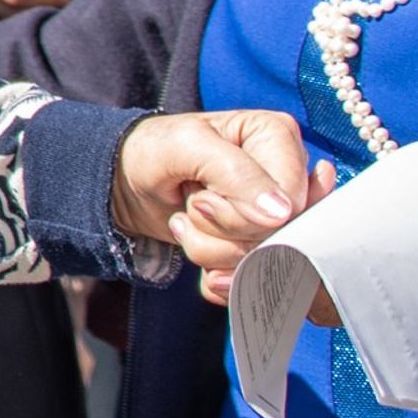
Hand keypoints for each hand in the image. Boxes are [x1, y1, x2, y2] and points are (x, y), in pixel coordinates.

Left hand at [110, 110, 312, 302]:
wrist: (127, 181)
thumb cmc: (154, 150)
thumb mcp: (184, 147)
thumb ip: (235, 174)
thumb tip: (282, 213)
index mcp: (278, 137)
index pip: (290, 203)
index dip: (242, 213)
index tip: (202, 194)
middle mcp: (286, 176)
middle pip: (278, 237)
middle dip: (222, 231)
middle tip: (192, 203)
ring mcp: (276, 213)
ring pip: (264, 262)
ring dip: (211, 249)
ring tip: (188, 217)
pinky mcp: (260, 242)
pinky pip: (252, 280)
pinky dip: (215, 273)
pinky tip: (194, 244)